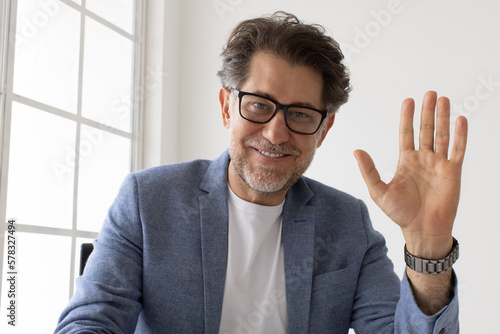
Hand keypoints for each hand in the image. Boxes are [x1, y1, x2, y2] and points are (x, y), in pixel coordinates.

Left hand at [354, 91, 467, 257]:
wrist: (422, 230)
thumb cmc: (400, 213)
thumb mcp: (379, 191)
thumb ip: (369, 170)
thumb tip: (357, 151)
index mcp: (406, 161)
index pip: (406, 133)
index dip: (407, 118)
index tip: (408, 100)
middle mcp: (423, 159)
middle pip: (426, 130)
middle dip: (427, 112)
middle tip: (429, 93)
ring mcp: (438, 164)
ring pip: (442, 135)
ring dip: (443, 118)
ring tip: (443, 100)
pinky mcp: (452, 172)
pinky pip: (457, 150)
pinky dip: (460, 135)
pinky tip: (461, 120)